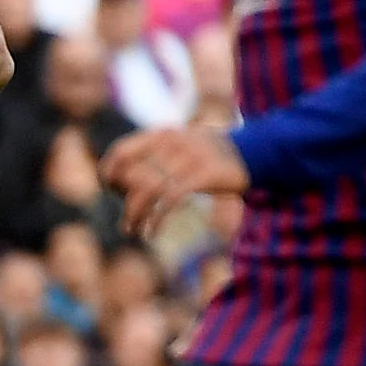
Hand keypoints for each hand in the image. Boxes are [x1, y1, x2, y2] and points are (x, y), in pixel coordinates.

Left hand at [103, 124, 249, 228]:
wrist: (257, 152)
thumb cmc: (214, 153)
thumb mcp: (184, 143)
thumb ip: (159, 152)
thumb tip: (128, 173)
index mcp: (163, 134)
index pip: (123, 150)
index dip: (109, 170)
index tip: (108, 188)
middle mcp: (172, 143)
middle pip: (133, 176)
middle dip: (123, 201)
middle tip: (125, 220)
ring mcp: (188, 157)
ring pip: (148, 191)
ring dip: (135, 215)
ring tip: (131, 231)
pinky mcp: (203, 175)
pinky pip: (170, 200)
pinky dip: (156, 219)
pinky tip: (152, 232)